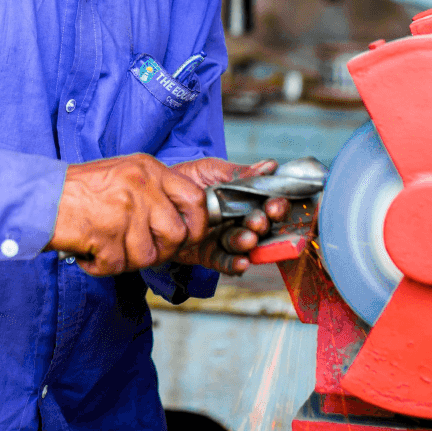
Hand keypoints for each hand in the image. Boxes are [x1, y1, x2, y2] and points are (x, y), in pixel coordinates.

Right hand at [46, 154, 209, 275]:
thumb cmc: (81, 190)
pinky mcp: (106, 233)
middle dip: (162, 250)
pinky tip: (91, 252)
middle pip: (177, 234)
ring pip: (149, 255)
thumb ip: (155, 192)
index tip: (187, 236)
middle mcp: (141, 186)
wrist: (40, 196)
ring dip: (128, 260)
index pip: (195, 198)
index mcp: (149, 169)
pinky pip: (118, 266)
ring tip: (108, 246)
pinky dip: (103, 267)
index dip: (198, 224)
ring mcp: (124, 209)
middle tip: (139, 249)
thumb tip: (184, 221)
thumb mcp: (126, 174)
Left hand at [170, 158, 288, 275]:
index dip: (276, 205)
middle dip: (262, 224)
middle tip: (258, 221)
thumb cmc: (187, 179)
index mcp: (244, 199)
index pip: (268, 204)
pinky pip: (224, 262)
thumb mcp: (212, 170)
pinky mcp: (208, 255)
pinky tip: (242, 262)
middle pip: (260, 227)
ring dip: (248, 243)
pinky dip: (234, 264)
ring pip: (243, 245)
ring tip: (247, 239)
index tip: (275, 205)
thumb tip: (270, 166)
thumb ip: (239, 173)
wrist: (155, 194)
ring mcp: (224, 239)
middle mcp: (238, 221)